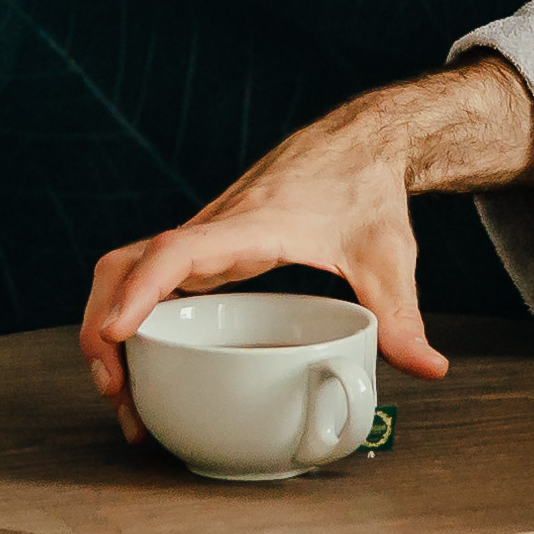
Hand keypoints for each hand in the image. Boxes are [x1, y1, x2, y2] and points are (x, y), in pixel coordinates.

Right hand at [77, 61, 533, 439]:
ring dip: (106, 324)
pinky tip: (144, 364)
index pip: (176, 253)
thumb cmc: (367, 190)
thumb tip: (430, 369)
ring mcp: (204, 238)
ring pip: (124, 270)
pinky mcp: (206, 249)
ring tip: (121, 391)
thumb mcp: (389, 257)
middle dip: (102, 325)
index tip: (116, 336)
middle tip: (116, 390)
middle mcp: (213, 229)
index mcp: (249, 226)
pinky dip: (129, 316)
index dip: (139, 293)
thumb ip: (402, 316)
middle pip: (123, 265)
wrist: (359, 141)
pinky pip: (147, 278)